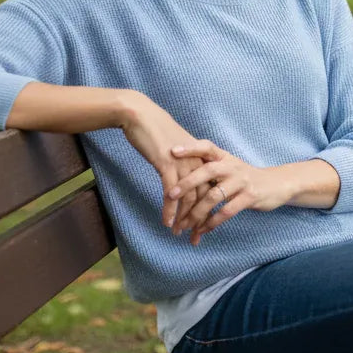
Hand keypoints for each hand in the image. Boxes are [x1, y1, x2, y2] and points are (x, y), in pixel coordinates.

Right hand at [118, 95, 209, 231]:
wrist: (141, 116)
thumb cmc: (157, 131)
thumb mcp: (177, 148)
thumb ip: (185, 162)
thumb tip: (187, 176)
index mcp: (203, 156)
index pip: (212, 187)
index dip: (209, 208)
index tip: (205, 225)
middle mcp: (198, 161)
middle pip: (204, 196)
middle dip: (199, 219)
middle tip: (195, 237)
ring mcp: (184, 162)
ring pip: (189, 197)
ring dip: (184, 218)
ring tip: (179, 233)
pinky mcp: (167, 163)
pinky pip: (171, 192)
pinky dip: (170, 209)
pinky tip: (167, 222)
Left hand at [168, 140, 296, 244]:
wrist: (277, 184)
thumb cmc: (245, 178)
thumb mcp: (230, 167)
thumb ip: (210, 169)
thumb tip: (178, 175)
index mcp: (225, 157)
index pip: (207, 147)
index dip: (190, 148)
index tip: (172, 152)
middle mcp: (233, 167)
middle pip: (208, 171)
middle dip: (187, 183)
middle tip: (170, 195)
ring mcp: (242, 182)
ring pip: (214, 196)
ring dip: (196, 213)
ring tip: (183, 225)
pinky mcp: (249, 197)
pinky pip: (226, 211)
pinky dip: (212, 223)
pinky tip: (202, 231)